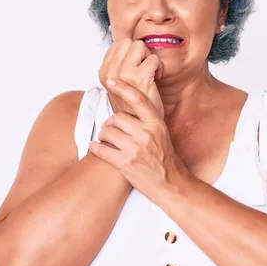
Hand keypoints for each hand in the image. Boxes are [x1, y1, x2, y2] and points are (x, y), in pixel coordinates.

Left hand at [88, 78, 188, 202]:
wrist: (171, 184)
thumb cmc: (165, 159)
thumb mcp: (162, 134)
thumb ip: (147, 121)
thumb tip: (127, 108)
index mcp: (156, 124)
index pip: (138, 99)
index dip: (123, 88)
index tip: (111, 81)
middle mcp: (146, 133)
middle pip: (116, 118)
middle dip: (109, 124)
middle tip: (109, 130)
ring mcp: (135, 148)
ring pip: (107, 132)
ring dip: (103, 136)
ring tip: (106, 141)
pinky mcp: (125, 163)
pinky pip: (101, 149)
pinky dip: (95, 147)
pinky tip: (95, 147)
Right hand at [98, 38, 164, 118]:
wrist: (142, 125)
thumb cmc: (134, 103)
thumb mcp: (119, 84)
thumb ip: (119, 65)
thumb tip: (128, 44)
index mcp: (103, 72)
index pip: (118, 44)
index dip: (130, 53)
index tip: (135, 68)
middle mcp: (110, 72)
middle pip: (128, 42)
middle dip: (139, 52)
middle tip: (143, 69)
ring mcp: (124, 75)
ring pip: (139, 46)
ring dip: (149, 58)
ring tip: (149, 74)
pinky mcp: (140, 78)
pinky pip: (153, 59)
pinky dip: (159, 68)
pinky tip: (155, 80)